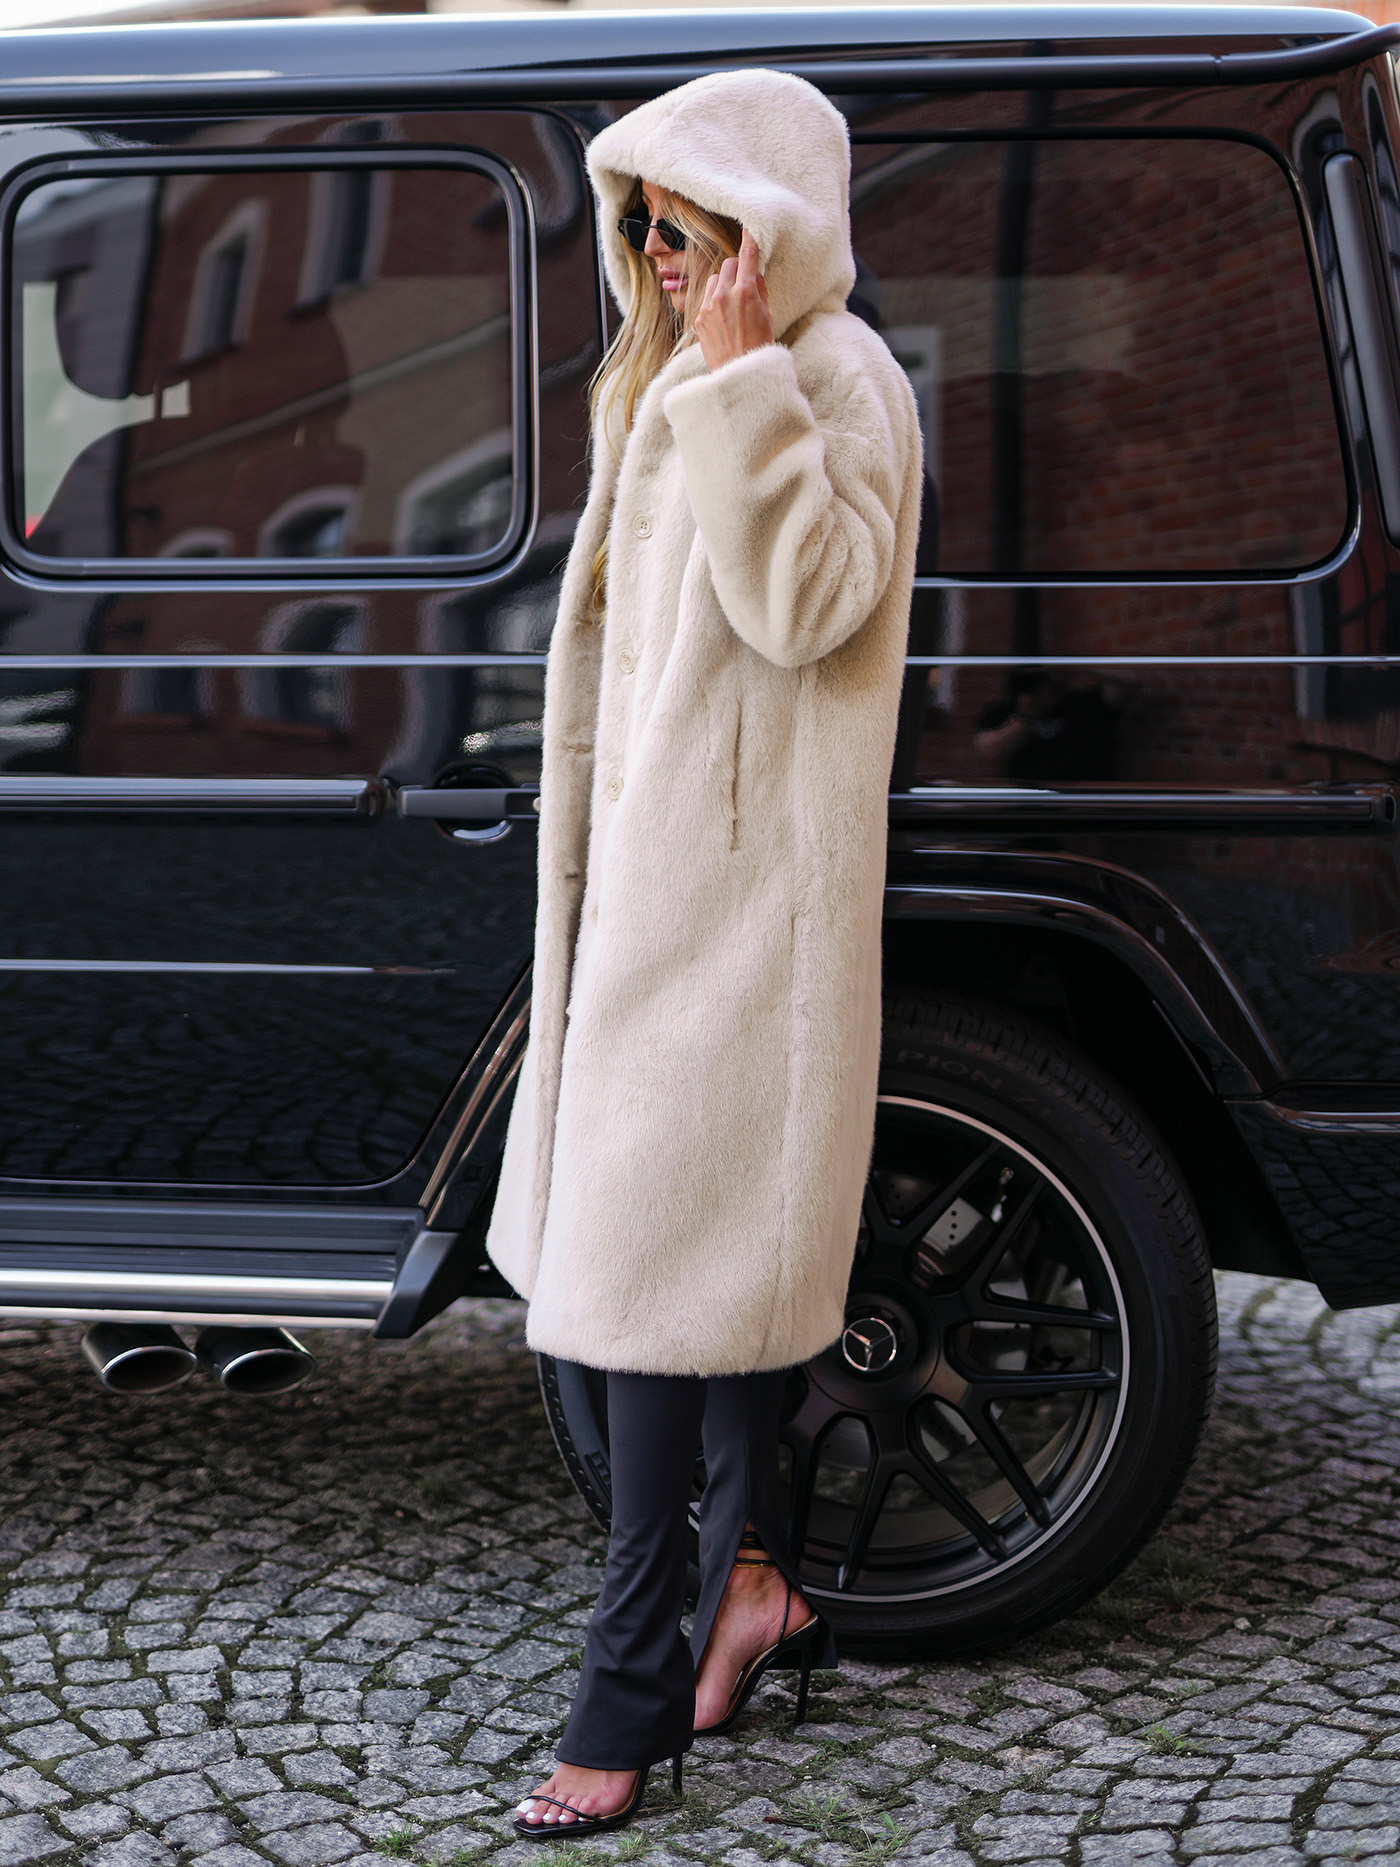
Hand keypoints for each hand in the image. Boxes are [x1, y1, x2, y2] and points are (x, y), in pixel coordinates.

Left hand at [696, 227, 773, 369]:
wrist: (739, 373)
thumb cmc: (758, 346)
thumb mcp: (767, 315)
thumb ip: (759, 290)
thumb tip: (754, 275)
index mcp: (746, 292)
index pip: (747, 256)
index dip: (749, 240)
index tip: (749, 229)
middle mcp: (725, 296)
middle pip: (728, 263)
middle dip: (736, 269)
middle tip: (744, 283)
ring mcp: (709, 307)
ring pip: (714, 278)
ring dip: (723, 284)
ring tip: (731, 303)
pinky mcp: (699, 318)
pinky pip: (706, 299)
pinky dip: (714, 302)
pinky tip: (723, 319)